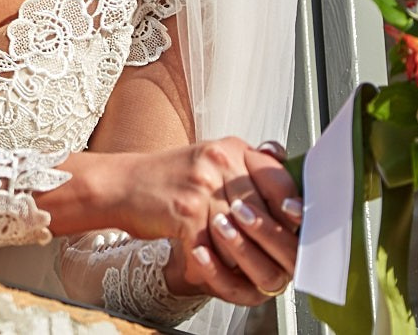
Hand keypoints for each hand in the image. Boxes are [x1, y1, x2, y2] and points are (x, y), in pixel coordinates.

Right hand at [115, 138, 301, 306]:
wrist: (119, 184)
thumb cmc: (166, 178)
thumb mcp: (209, 161)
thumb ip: (246, 168)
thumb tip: (286, 174)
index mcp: (230, 148)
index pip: (278, 177)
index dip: (294, 205)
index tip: (298, 223)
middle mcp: (219, 161)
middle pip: (264, 213)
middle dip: (272, 244)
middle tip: (279, 261)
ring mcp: (202, 186)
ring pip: (242, 236)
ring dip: (245, 260)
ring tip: (248, 270)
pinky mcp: (186, 212)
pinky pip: (216, 249)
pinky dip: (217, 265)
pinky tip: (213, 265)